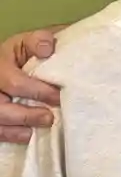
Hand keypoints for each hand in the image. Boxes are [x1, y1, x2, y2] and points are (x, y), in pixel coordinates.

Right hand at [0, 28, 62, 142]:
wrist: (7, 63)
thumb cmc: (22, 53)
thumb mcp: (27, 42)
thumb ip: (38, 40)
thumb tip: (48, 49)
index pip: (14, 82)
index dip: (37, 91)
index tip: (58, 96)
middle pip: (0, 108)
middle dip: (25, 115)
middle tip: (49, 118)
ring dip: (16, 129)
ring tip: (39, 128)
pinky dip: (8, 136)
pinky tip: (26, 136)